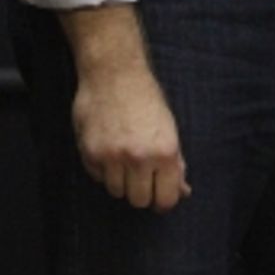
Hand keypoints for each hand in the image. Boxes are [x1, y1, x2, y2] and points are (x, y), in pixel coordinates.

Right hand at [71, 65, 191, 212]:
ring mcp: (112, 157)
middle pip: (139, 201)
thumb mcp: (169, 130)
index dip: (163, 200)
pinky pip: (98, 177)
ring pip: (117, 192)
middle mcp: (139, 158)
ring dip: (121, 181)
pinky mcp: (90, 153)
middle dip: (141, 192)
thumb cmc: (146, 100)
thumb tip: (183, 191)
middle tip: (141, 176)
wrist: (114, 74)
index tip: (159, 195)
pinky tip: (108, 149)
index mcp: (165, 152)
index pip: (166, 199)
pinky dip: (103, 170)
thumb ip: (176, 164)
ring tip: (123, 158)